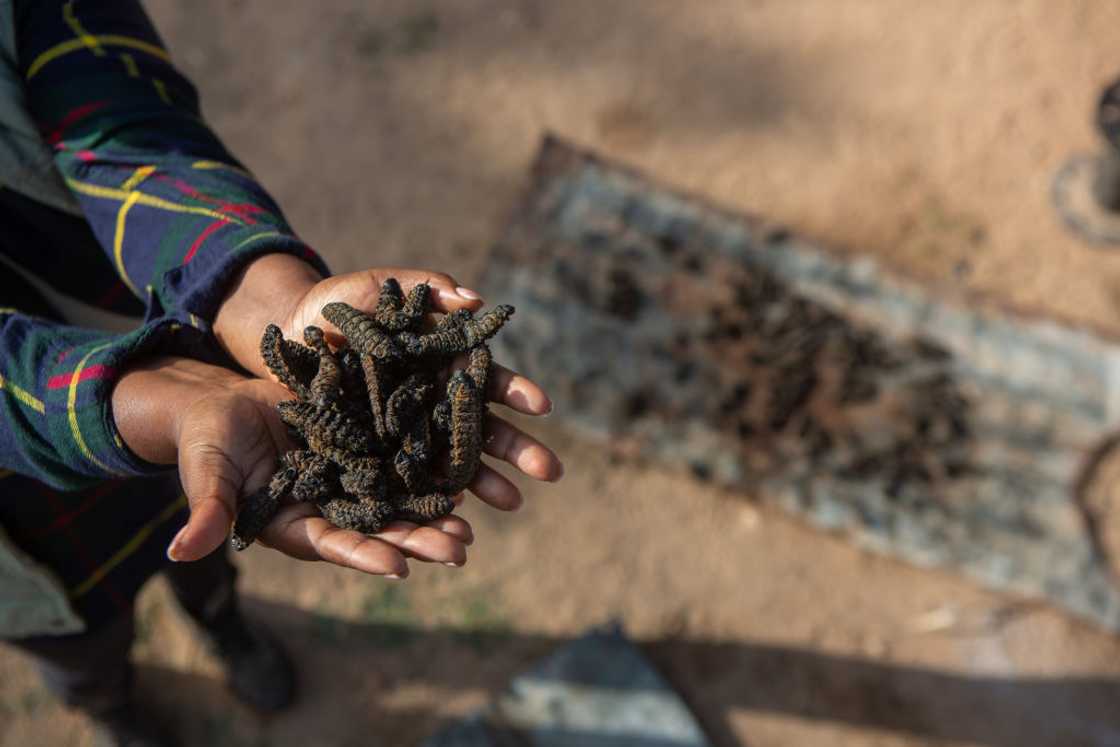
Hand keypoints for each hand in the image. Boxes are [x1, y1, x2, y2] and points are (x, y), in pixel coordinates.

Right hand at [111, 356, 475, 576]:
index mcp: (293, 524)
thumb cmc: (206, 440)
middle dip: (418, 539)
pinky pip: (399, 457)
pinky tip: (461, 468)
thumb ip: (207, 510)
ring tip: (471, 519)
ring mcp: (347, 478)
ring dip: (432, 509)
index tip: (399, 567)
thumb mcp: (207, 472)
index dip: (365, 556)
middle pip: (378, 528)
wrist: (221, 402)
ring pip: (397, 498)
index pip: (334, 546)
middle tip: (459, 549)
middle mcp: (328, 507)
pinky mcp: (360, 444)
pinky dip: (426, 464)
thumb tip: (180, 553)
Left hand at [214, 256, 564, 512]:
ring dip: (487, 482)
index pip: (487, 379)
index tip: (542, 406)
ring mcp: (408, 431)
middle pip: (481, 426)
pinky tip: (457, 512)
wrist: (285, 336)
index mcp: (442, 362)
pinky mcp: (378, 455)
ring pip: (455, 459)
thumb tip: (476, 299)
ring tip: (513, 504)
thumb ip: (427, 286)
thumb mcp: (380, 287)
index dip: (515, 392)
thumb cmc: (337, 306)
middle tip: (550, 471)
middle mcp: (433, 400)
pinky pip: (411, 478)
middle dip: (517, 449)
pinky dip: (434, 495)